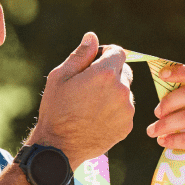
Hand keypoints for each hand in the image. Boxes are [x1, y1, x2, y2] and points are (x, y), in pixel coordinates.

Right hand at [31, 33, 134, 165]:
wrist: (60, 147)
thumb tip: (92, 37)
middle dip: (110, 74)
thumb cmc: (56, 109)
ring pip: (124, 92)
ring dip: (113, 93)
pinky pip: (124, 110)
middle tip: (90, 87)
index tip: (94, 63)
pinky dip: (114, 111)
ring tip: (91, 106)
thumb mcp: (60, 77)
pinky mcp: (127, 126)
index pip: (118, 52)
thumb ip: (81, 55)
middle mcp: (121, 90)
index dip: (106, 55)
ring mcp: (126, 109)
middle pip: (124, 71)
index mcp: (105, 74)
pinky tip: (96, 118)